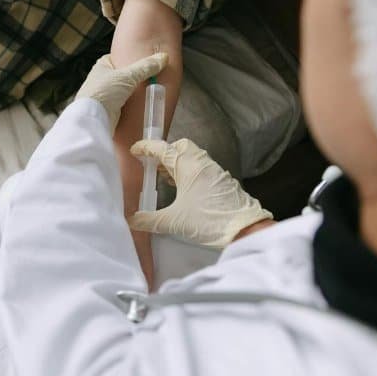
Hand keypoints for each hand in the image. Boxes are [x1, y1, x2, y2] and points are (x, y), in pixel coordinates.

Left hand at [74, 53, 167, 129]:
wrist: (92, 120)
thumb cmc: (102, 93)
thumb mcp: (128, 76)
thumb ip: (146, 67)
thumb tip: (162, 58)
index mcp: (101, 67)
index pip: (117, 58)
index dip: (129, 59)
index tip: (143, 61)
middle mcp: (101, 81)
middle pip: (122, 76)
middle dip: (135, 79)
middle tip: (150, 79)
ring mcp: (104, 97)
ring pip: (124, 92)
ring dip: (134, 94)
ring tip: (149, 93)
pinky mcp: (108, 111)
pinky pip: (124, 106)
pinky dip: (131, 107)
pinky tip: (141, 107)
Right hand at [128, 138, 273, 247]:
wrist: (245, 229)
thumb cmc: (207, 220)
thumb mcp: (174, 221)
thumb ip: (150, 220)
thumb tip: (131, 221)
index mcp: (187, 166)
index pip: (162, 148)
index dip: (146, 148)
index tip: (135, 151)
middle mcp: (201, 163)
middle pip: (181, 146)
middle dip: (166, 151)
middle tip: (155, 165)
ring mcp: (215, 171)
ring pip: (193, 157)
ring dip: (178, 163)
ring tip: (166, 178)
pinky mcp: (222, 181)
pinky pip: (202, 168)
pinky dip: (189, 172)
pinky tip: (184, 189)